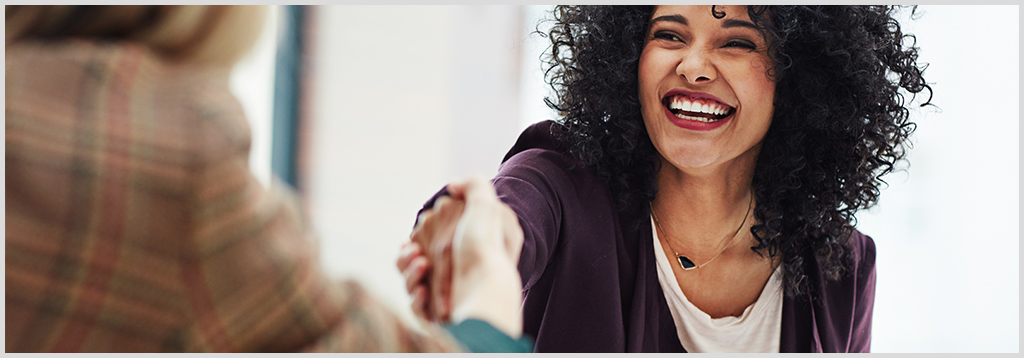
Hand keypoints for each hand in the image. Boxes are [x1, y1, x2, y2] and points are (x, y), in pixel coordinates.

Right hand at [398, 176, 524, 337]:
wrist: (487, 292)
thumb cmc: (485, 249)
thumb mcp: (487, 207)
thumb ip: (473, 186)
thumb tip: (453, 184)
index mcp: (462, 249)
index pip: (429, 240)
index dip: (420, 236)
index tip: (419, 233)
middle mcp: (454, 273)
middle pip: (413, 260)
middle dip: (408, 255)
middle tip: (416, 253)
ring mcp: (445, 295)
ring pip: (410, 282)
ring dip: (408, 272)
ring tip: (421, 266)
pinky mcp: (438, 317)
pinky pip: (415, 307)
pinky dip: (415, 298)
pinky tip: (423, 291)